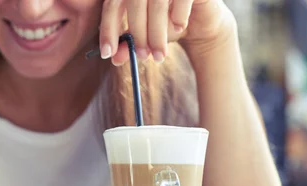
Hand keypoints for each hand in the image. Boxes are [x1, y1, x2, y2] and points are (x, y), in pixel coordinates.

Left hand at [99, 0, 236, 64]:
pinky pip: (181, 0)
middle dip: (137, 35)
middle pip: (134, 3)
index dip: (108, 30)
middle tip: (142, 57)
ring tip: (159, 55)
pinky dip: (178, 19)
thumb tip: (114, 58)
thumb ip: (127, 44)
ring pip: (157, 5)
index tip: (107, 54)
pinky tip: (179, 28)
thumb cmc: (166, 25)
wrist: (199, 20)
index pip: (112, 5)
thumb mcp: (144, 37)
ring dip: (157, 34)